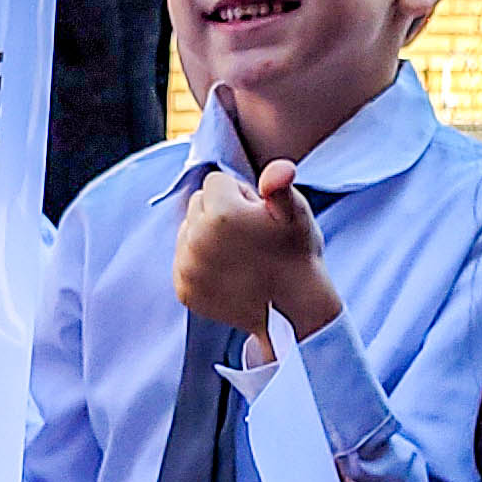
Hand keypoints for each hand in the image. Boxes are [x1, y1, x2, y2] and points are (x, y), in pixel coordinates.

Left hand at [173, 152, 341, 339]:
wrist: (293, 310)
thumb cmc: (297, 256)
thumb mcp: (296, 213)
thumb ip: (280, 183)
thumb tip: (278, 170)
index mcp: (221, 212)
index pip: (216, 181)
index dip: (241, 195)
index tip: (258, 217)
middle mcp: (196, 239)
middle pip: (198, 203)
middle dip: (220, 212)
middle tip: (250, 236)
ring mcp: (187, 267)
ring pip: (188, 231)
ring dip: (207, 237)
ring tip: (239, 256)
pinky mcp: (183, 289)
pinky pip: (183, 260)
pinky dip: (200, 264)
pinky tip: (226, 273)